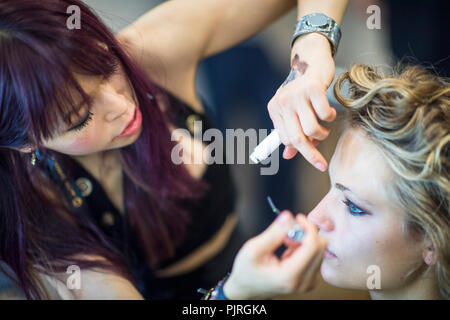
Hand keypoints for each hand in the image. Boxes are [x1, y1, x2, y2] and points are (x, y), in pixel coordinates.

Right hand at [223, 211, 326, 299]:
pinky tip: (288, 251)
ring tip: (284, 242)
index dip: (308, 227)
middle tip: (287, 232)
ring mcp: (309, 283)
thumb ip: (273, 233)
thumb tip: (288, 216)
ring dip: (304, 240)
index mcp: (290, 276)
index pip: (312, 246)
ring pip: (319, 251)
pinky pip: (315, 256)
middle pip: (320, 248)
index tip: (297, 218)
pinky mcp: (310, 280)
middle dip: (306, 233)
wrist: (247, 288)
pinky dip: (304, 248)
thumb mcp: (253, 249)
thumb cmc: (247, 270)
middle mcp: (304, 282)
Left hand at [267, 33, 336, 171]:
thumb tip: (288, 156)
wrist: (312, 61)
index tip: (315, 160)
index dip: (301, 151)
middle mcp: (283, 102)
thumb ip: (292, 133)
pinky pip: (325, 114)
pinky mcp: (312, 87)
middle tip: (322, 163)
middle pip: (297, 138)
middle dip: (311, 154)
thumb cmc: (304, 92)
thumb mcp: (294, 112)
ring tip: (325, 127)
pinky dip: (330, 118)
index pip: (285, 139)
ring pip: (311, 129)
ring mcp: (297, 94)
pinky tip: (328, 112)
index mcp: (275, 109)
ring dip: (323, 134)